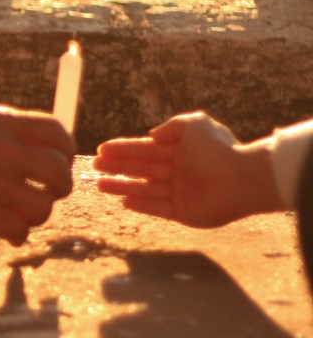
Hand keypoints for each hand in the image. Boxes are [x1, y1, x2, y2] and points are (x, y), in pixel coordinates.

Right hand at [0, 105, 74, 244]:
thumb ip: (14, 135)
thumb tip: (57, 154)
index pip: (56, 132)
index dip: (66, 150)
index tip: (59, 161)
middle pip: (59, 171)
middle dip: (59, 186)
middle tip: (46, 191)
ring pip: (43, 207)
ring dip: (35, 213)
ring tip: (17, 210)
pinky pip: (20, 230)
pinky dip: (15, 232)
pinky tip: (1, 225)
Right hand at [93, 112, 282, 227]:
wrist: (243, 178)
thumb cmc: (219, 149)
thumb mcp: (194, 124)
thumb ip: (171, 127)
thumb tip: (152, 136)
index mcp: (179, 151)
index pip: (144, 149)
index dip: (122, 149)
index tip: (101, 149)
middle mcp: (177, 171)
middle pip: (140, 169)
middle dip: (117, 167)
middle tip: (94, 166)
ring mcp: (180, 193)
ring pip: (144, 189)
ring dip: (122, 186)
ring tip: (100, 184)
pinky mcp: (185, 213)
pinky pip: (158, 208)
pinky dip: (141, 205)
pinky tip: (123, 201)